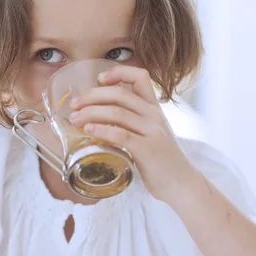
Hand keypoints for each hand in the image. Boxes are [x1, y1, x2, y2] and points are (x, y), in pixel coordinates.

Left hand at [69, 65, 193, 202]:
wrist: (181, 183)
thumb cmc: (161, 160)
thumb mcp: (150, 133)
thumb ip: (132, 122)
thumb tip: (99, 117)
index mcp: (154, 108)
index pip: (140, 76)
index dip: (118, 72)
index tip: (99, 79)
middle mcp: (154, 115)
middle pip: (119, 94)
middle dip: (92, 96)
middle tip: (75, 104)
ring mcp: (152, 131)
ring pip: (117, 112)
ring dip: (90, 113)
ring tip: (75, 119)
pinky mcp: (148, 149)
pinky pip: (120, 134)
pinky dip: (101, 130)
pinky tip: (88, 131)